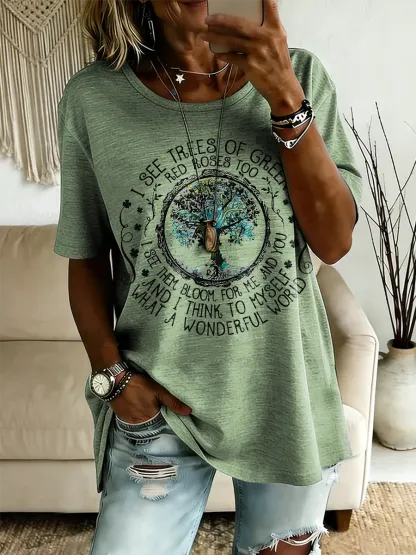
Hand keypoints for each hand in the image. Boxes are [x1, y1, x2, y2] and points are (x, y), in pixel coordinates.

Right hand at [110, 373, 191, 423]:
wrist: (115, 381)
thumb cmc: (139, 385)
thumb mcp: (158, 391)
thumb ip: (173, 402)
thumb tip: (189, 412)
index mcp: (151, 419)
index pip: (162, 423)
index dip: (165, 417)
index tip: (166, 410)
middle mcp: (140, 424)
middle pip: (152, 423)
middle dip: (155, 417)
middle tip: (155, 406)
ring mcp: (129, 422)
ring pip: (142, 422)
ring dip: (145, 416)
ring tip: (146, 406)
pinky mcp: (122, 417)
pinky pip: (133, 420)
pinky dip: (136, 415)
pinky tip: (137, 407)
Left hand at [201, 0, 304, 114]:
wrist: (283, 87)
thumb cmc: (278, 64)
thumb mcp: (279, 42)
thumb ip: (268, 30)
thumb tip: (248, 24)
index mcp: (275, 30)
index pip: (270, 7)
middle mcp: (266, 38)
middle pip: (240, 24)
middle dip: (221, 20)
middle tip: (208, 19)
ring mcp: (257, 51)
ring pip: (231, 41)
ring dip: (215, 37)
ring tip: (204, 35)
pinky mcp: (250, 65)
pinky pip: (232, 57)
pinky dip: (223, 55)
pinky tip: (217, 53)